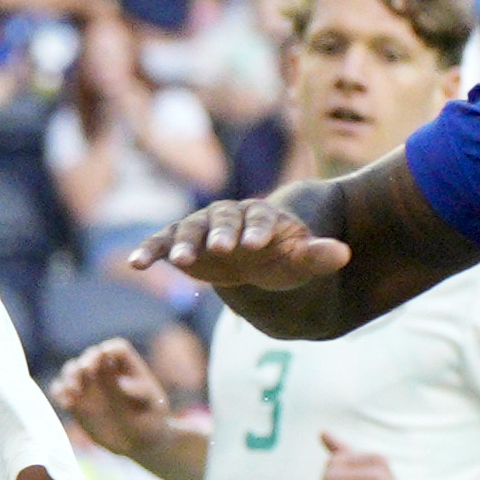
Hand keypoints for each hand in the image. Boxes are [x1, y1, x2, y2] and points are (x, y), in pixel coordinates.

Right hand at [49, 335, 171, 458]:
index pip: (117, 349)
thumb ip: (142, 392)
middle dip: (85, 361)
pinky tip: (65, 403)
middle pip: (90, 355)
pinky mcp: (78, 403)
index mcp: (128, 369)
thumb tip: (121, 382)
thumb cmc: (152, 423)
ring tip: (72, 390)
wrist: (138, 444)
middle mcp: (107, 374)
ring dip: (69, 375)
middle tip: (84, 372)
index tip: (103, 357)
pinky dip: (59, 393)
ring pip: (72, 369)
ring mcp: (90, 387)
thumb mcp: (155, 407)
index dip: (109, 349)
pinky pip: (62, 391)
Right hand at [127, 193, 351, 292]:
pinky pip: (161, 243)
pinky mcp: (179, 242)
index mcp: (262, 216)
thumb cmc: (280, 257)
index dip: (258, 230)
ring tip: (177, 261)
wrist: (253, 257)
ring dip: (183, 244)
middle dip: (221, 233)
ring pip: (190, 230)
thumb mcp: (301, 261)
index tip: (256, 245)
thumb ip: (319, 256)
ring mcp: (201, 227)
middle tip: (221, 249)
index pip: (261, 219)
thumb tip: (344, 254)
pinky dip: (149, 250)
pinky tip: (135, 264)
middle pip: (223, 220)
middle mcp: (229, 216)